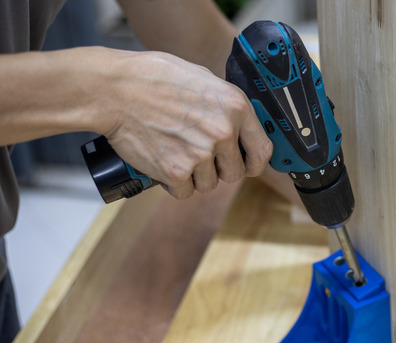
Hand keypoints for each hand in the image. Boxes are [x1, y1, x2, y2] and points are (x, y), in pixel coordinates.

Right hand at [100, 50, 271, 198]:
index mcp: (236, 107)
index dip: (254, 163)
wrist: (115, 90)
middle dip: (219, 169)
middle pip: (235, 173)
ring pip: (208, 184)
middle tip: (198, 155)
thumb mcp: (204, 81)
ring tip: (175, 151)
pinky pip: (184, 191)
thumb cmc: (155, 79)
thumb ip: (227, 106)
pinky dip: (172, 183)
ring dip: (194, 176)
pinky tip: (162, 161)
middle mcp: (223, 132)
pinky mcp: (176, 171)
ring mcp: (200, 153)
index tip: (248, 166)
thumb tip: (243, 128)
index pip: (263, 151)